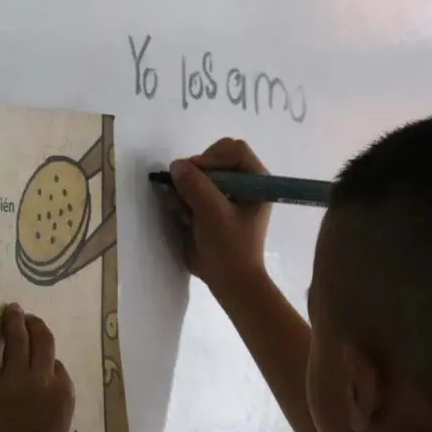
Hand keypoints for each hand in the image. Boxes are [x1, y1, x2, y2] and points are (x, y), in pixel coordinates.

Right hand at [162, 138, 271, 295]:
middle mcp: (243, 182)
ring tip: (184, 210)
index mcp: (255, 180)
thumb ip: (195, 185)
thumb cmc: (230, 248)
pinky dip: (185, 199)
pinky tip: (184, 217)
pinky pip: (194, 190)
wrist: (230, 282)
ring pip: (200, 174)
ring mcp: (228, 194)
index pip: (232, 149)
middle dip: (196, 173)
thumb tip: (176, 166)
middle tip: (185, 193)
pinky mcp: (214, 206)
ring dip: (187, 188)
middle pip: (214, 158)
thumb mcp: (212, 214)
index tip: (195, 176)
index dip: (210, 157)